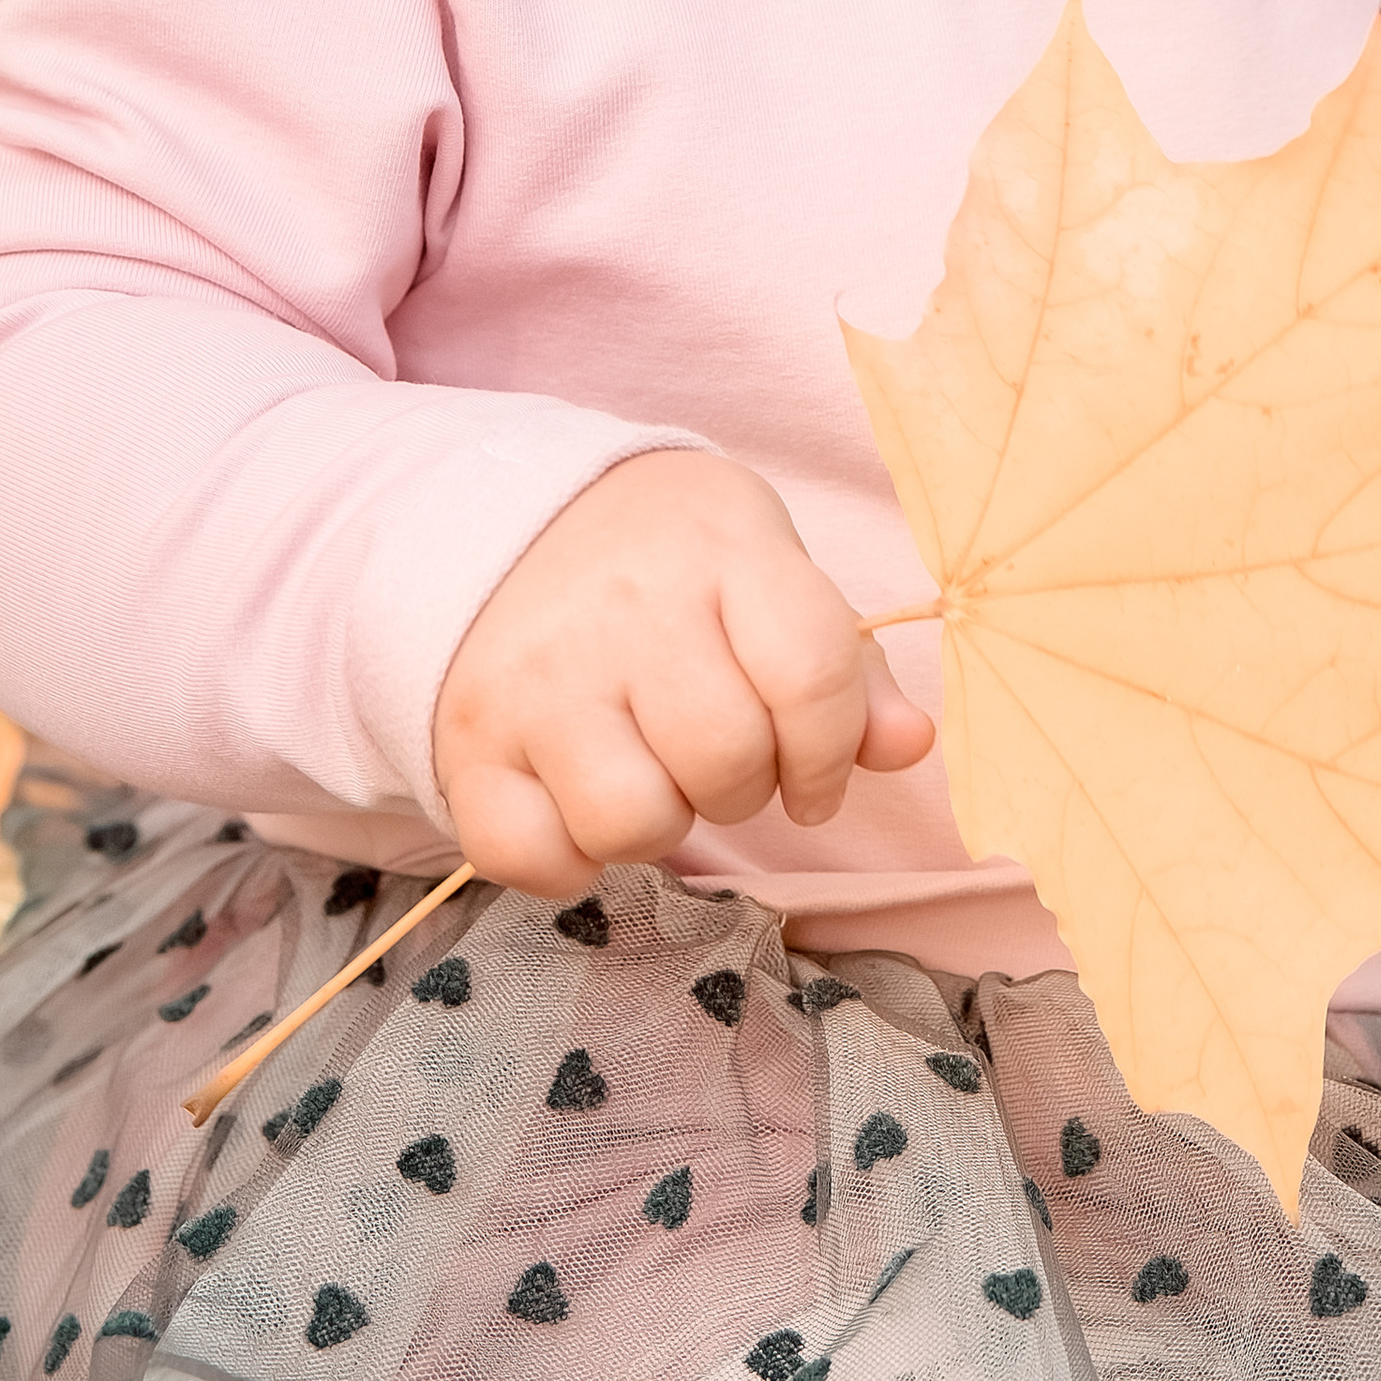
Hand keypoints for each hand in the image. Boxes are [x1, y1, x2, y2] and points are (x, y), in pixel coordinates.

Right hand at [430, 451, 936, 896]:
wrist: (517, 519)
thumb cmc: (676, 562)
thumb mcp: (772, 574)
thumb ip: (846, 670)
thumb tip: (910, 745)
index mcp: (721, 548)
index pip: (811, 673)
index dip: (832, 750)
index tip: (815, 773)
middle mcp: (623, 606)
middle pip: (725, 760)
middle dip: (746, 786)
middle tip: (721, 760)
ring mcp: (536, 674)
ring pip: (632, 820)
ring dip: (662, 824)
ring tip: (652, 771)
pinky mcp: (470, 736)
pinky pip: (532, 857)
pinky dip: (570, 860)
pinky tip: (581, 802)